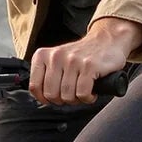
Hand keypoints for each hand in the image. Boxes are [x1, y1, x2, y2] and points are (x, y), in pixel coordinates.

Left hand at [27, 18, 141, 105]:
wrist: (107, 40)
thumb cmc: (82, 55)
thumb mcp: (57, 60)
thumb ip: (46, 76)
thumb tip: (41, 98)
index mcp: (43, 55)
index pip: (34, 87)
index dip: (45, 99)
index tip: (54, 99)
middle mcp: (56, 56)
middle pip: (51, 95)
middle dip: (63, 100)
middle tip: (72, 94)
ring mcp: (73, 60)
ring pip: (67, 96)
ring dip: (77, 100)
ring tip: (83, 91)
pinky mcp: (89, 66)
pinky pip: (83, 94)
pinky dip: (88, 98)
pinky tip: (92, 91)